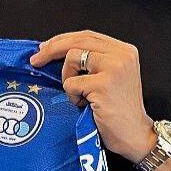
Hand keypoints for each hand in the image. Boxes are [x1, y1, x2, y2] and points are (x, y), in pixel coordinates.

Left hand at [29, 30, 155, 162]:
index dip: (63, 39)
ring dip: (68, 78)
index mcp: (124, 50)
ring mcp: (114, 68)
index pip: (87, 35)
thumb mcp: (111, 76)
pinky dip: (73, 96)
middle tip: (36, 60)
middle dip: (51, 49)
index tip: (45, 47)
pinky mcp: (103, 84)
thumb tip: (55, 50)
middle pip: (77, 41)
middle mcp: (122, 55)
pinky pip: (71, 83)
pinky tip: (86, 105)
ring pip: (72, 58)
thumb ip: (93, 60)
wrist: (134, 135)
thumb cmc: (119, 110)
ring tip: (81, 95)